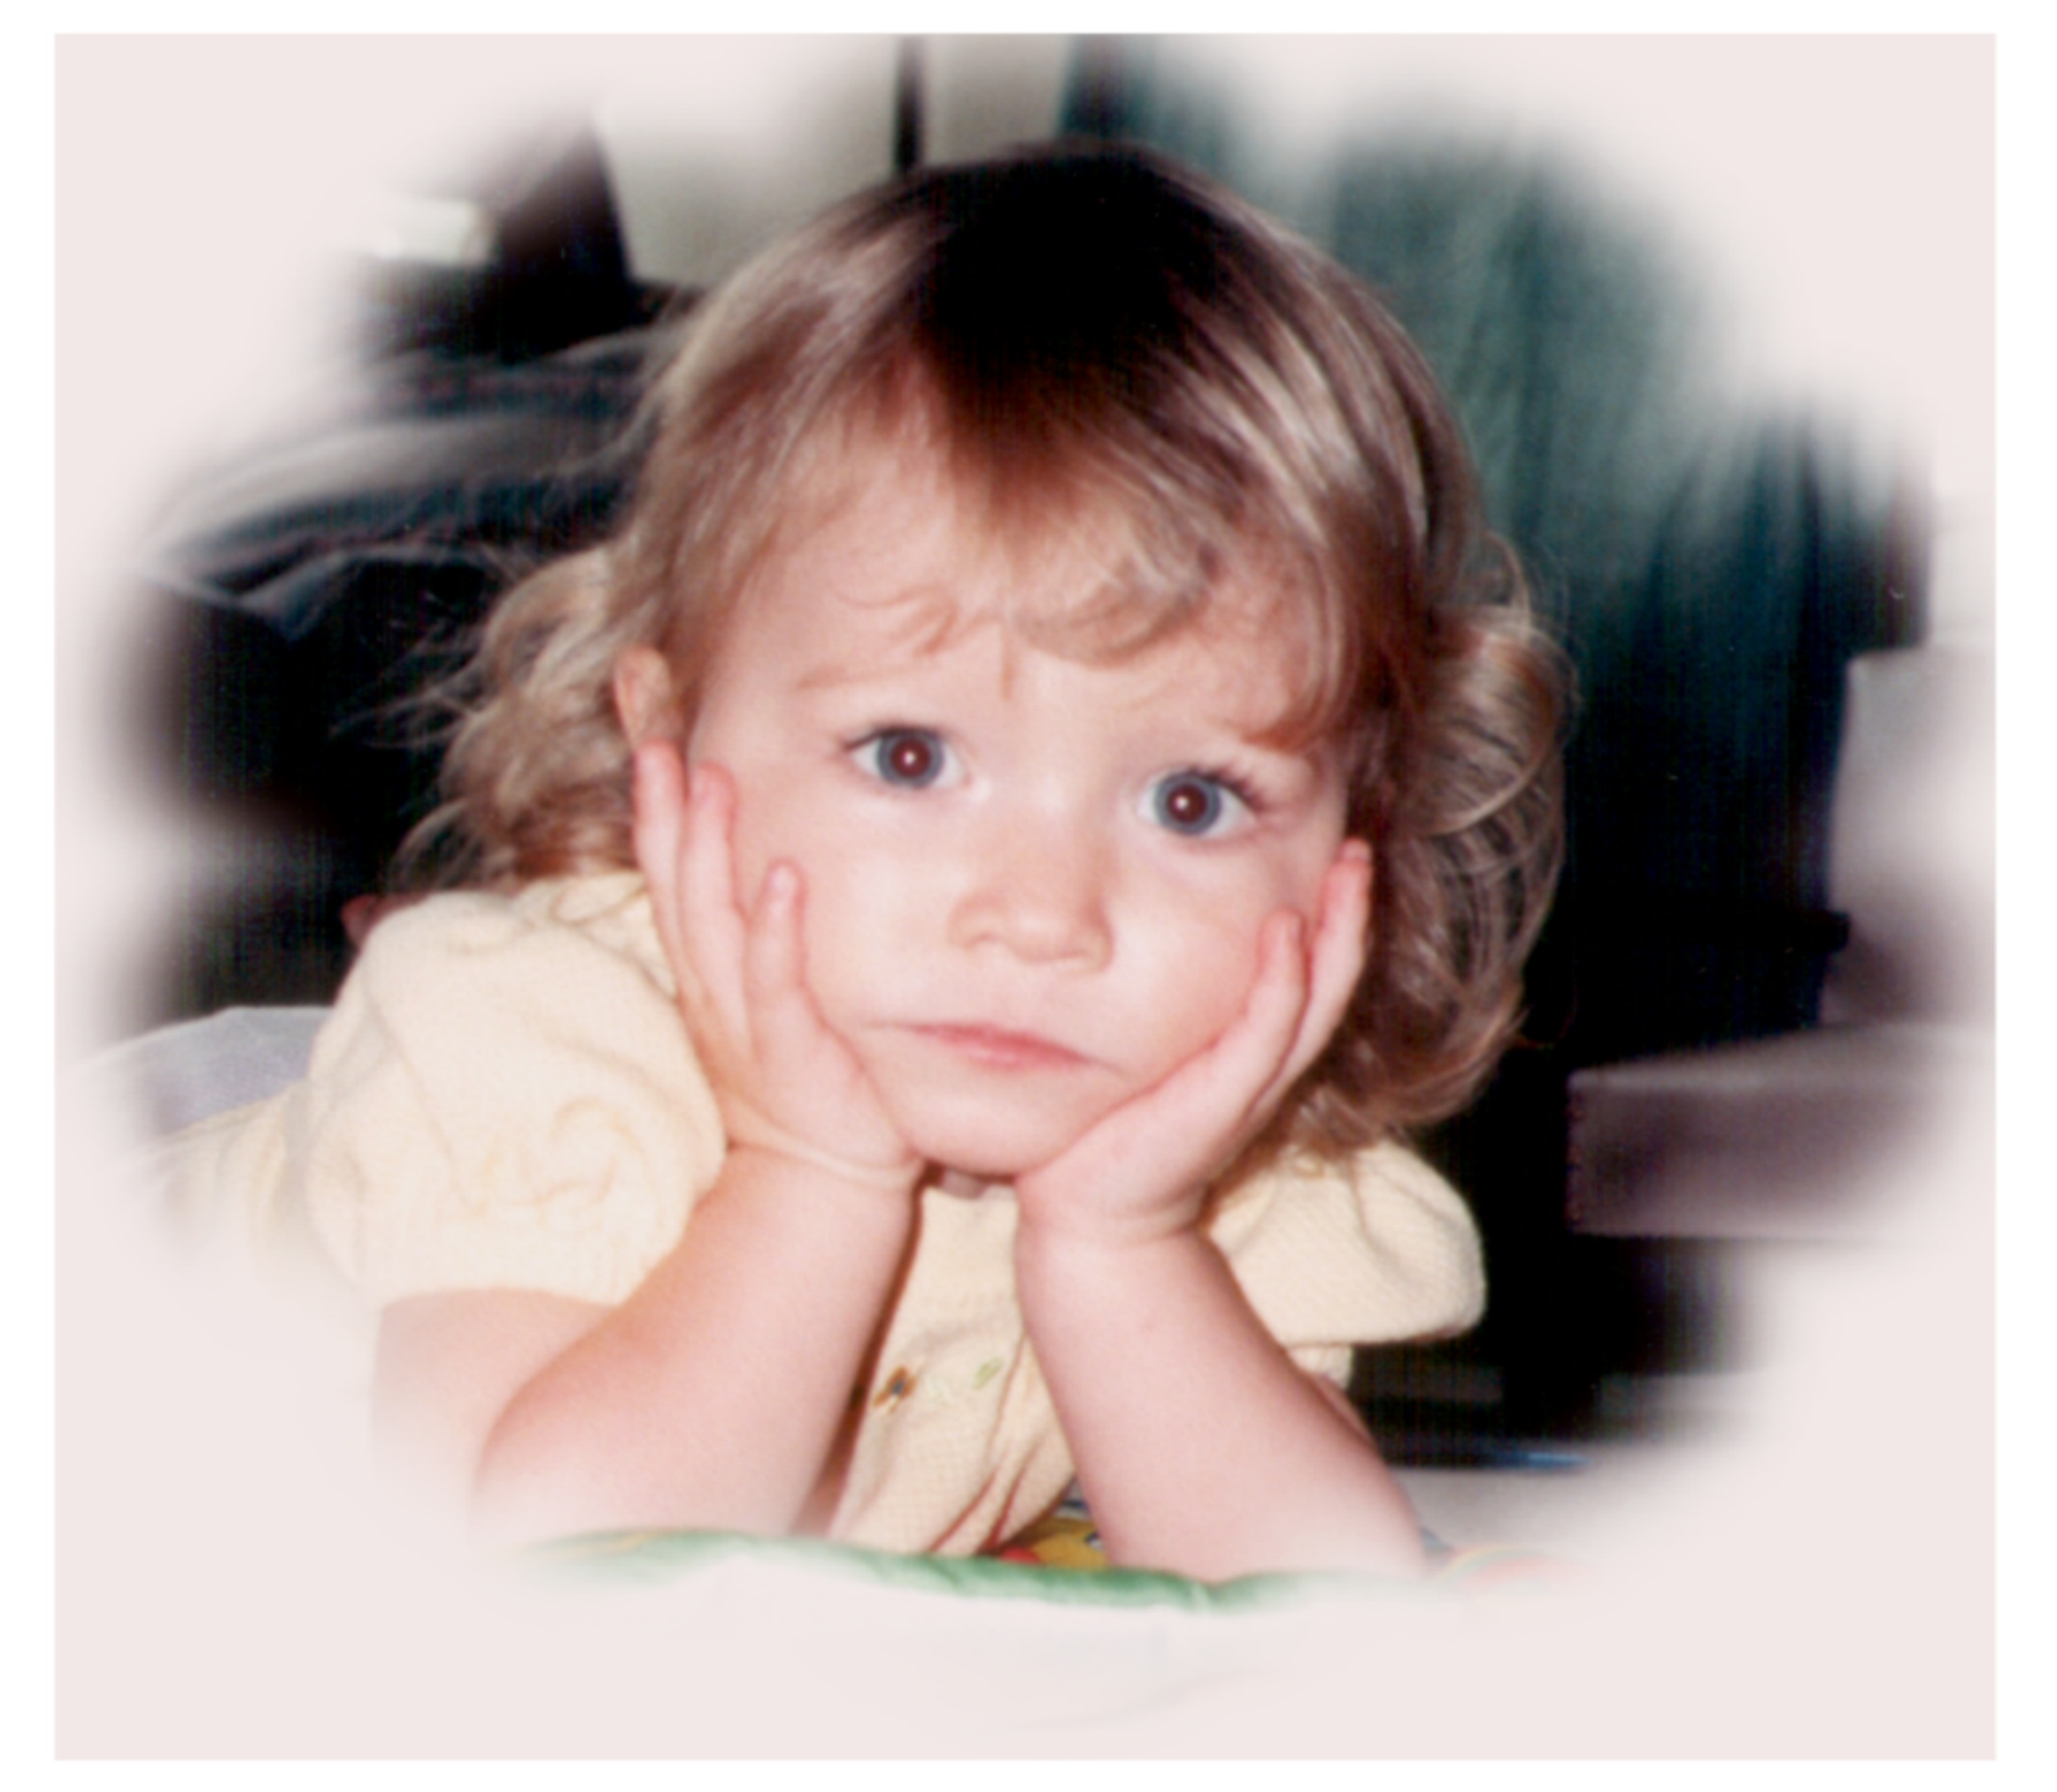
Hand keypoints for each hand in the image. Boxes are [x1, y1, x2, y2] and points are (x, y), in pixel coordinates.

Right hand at [631, 741, 920, 1193]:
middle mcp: (713, 989)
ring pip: (713, 923)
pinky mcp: (791, 1051)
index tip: (648, 734)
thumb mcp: (765, 999)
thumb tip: (774, 860)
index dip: (656, 807)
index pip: (671, 874)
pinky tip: (787, 880)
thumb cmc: (803, 1082)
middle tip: (656, 738)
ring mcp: (745, 1020)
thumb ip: (759, 938)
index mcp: (706, 972)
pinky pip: (777, 984)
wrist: (821, 1181)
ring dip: (710, 850)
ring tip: (710, 781)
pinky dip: (777, 932)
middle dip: (664, 811)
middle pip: (676, 885)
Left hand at [1013, 840, 1371, 1246]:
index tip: (1335, 855)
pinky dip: (1284, 980)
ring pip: (1317, 999)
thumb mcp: (1142, 1050)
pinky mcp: (1224, 1102)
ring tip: (1349, 871)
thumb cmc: (1105, 1128)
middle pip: (1332, 980)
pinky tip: (1285, 930)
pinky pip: (1267, 1032)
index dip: (1331, 920)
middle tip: (1361, 850)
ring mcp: (1251, 1085)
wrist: (1087, 1216)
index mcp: (1252, 1053)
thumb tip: (1119, 927)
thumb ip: (1154, 1002)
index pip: (1310, 976)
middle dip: (1352, 914)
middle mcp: (1265, 1067)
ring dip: (1339, 933)